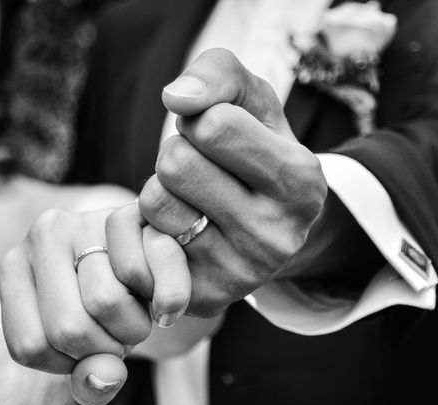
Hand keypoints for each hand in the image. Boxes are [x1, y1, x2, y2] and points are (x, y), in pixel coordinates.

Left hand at [0, 206, 191, 404]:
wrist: (144, 255)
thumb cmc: (106, 306)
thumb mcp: (88, 348)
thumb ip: (92, 382)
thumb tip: (104, 377)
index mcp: (13, 269)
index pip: (29, 346)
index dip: (67, 363)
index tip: (86, 348)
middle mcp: (39, 236)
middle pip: (68, 328)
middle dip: (105, 348)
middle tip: (117, 332)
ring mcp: (81, 219)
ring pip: (104, 302)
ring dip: (133, 328)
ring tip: (133, 312)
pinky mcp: (124, 214)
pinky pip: (137, 274)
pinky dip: (160, 299)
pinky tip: (155, 293)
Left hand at [107, 49, 327, 317]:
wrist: (268, 231)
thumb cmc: (256, 153)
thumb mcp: (254, 102)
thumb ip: (220, 75)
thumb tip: (175, 97)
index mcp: (300, 181)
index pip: (212, 126)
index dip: (202, 120)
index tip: (221, 137)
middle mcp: (275, 236)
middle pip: (175, 164)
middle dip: (178, 153)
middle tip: (201, 170)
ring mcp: (238, 274)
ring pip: (154, 201)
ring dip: (161, 190)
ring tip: (193, 200)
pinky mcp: (200, 297)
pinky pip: (137, 244)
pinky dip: (146, 226)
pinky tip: (176, 232)